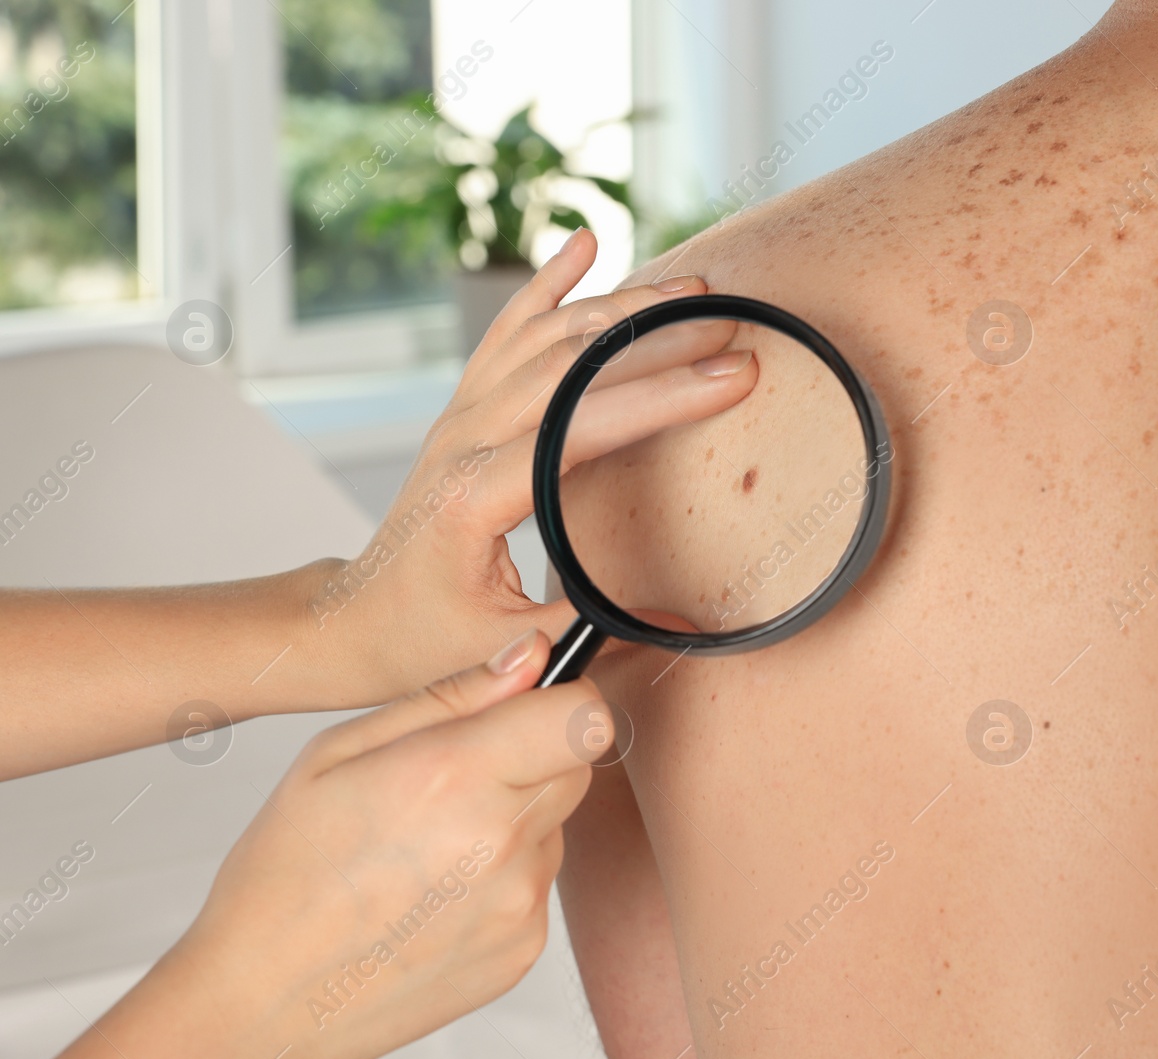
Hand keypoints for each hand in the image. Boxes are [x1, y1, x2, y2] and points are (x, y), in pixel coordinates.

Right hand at [54, 628, 612, 1058]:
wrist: (262, 1001)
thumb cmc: (284, 875)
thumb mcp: (339, 753)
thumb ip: (452, 696)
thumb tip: (531, 656)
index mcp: (453, 777)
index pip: (584, 716)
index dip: (561, 698)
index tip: (528, 704)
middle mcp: (500, 842)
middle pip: (578, 764)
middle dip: (534, 753)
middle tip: (456, 776)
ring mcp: (519, 903)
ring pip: (555, 822)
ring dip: (514, 817)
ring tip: (430, 846)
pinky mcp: (524, 948)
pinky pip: (539, 882)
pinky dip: (503, 876)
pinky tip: (436, 892)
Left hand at [304, 228, 757, 701]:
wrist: (355, 617)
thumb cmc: (425, 637)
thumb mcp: (510, 646)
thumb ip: (594, 622)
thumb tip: (685, 618)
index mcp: (476, 494)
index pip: (582, 425)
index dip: (663, 397)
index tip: (733, 378)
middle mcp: (463, 438)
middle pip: (571, 366)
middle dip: (659, 341)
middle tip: (732, 327)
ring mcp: (460, 415)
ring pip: (545, 338)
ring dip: (620, 306)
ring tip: (693, 291)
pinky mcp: (463, 409)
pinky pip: (509, 331)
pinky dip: (548, 284)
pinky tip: (585, 244)